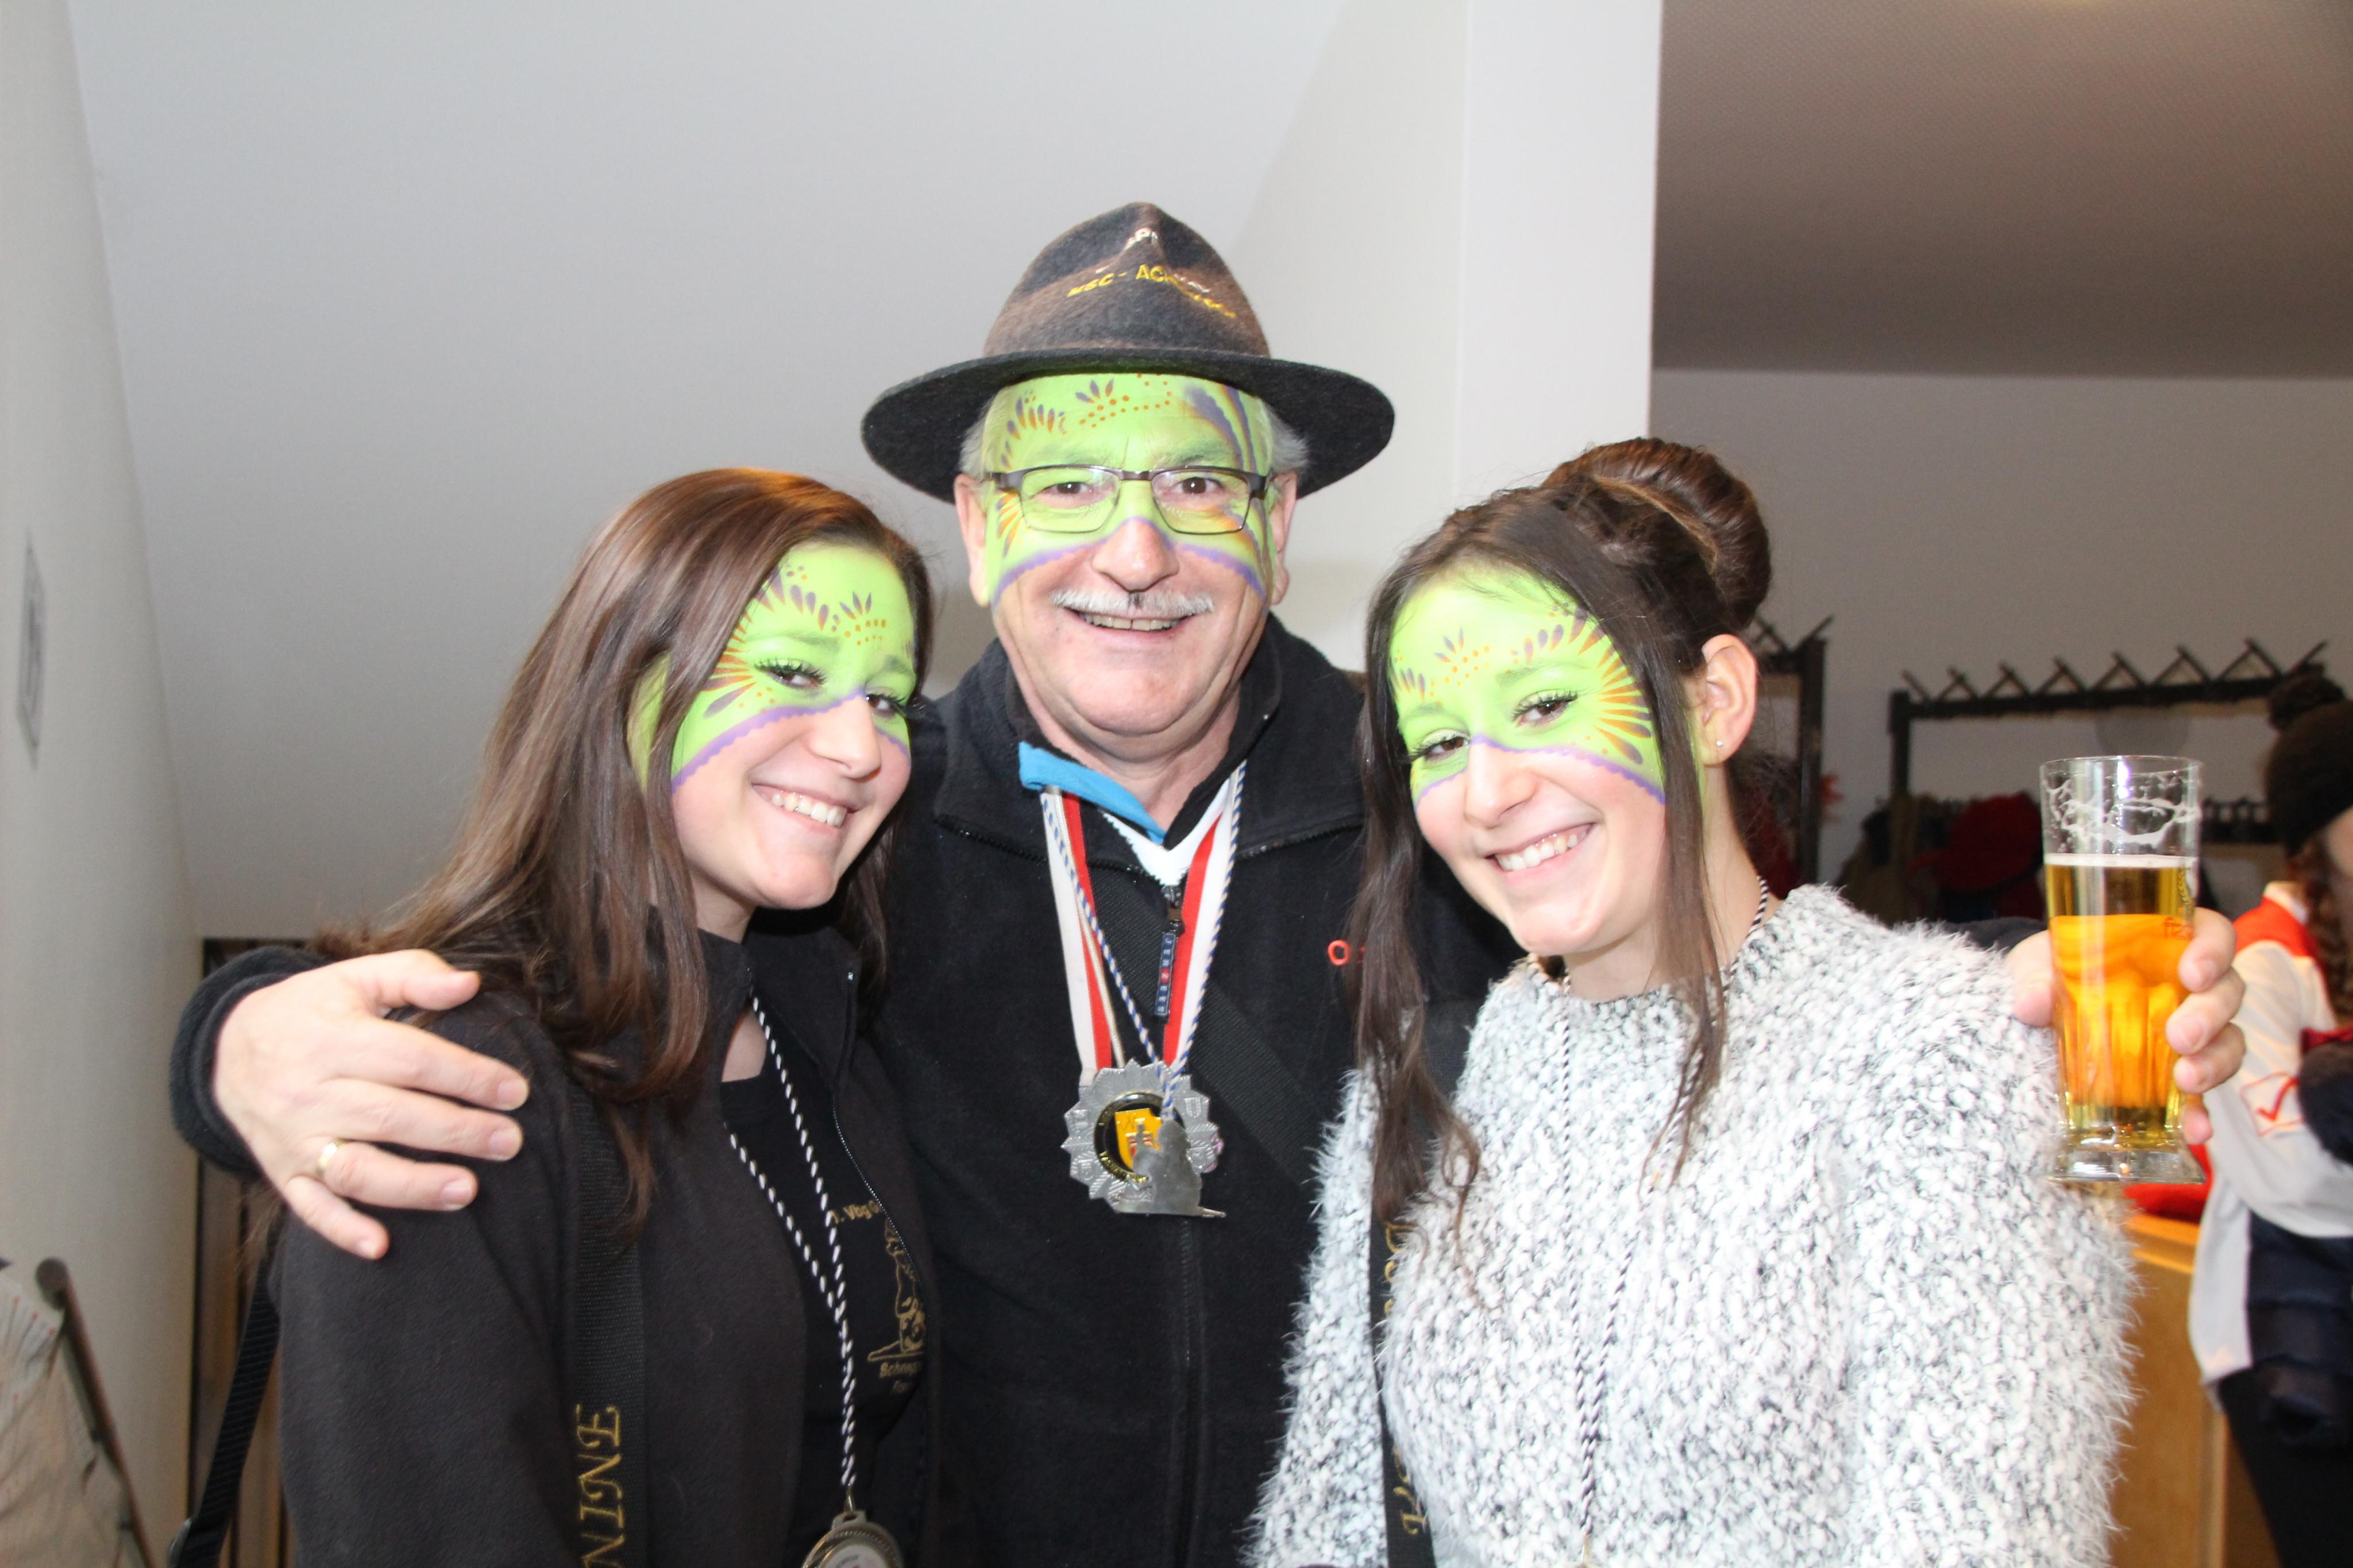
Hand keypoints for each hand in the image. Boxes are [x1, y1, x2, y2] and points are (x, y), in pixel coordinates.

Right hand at [215, 951, 526, 1258]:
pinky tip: (380, 1246)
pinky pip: (309, 1207)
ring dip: (412, 1186)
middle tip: (509, 1143)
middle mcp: (309, 1092)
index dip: (467, 1076)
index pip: (411, 1060)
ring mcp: (292, 1138)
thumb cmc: (308, 1011)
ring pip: (355, 1168)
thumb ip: (413, 974)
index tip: (515, 1091)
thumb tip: (468, 984)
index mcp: (332, 1039)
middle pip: (391, 1116)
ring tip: (467, 1191)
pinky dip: (342, 1230)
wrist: (226, 1048)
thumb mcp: (353, 977)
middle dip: (456, 1132)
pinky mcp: (281, 1172)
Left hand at [2006, 908, 2245, 1143]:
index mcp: (2165, 944)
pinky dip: (2201, 1114)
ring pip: (2227, 1042)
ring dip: (2214, 1062)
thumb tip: (2032, 1004)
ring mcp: (2192, 1033)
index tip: (2192, 972)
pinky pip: (2202, 1096)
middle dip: (2211, 1014)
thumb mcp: (2037, 964)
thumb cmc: (2051, 972)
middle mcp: (2189, 987)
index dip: (2214, 950)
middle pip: (2227, 993)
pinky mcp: (2179, 1077)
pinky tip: (2196, 1130)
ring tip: (2185, 1079)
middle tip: (2181, 1035)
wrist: (2039, 1011)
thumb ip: (2035, 976)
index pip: (2212, 935)